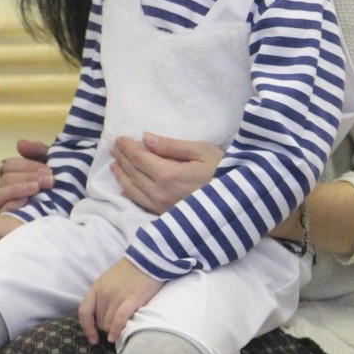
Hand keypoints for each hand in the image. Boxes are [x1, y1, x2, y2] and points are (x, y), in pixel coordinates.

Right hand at [0, 139, 52, 212]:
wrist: (70, 210)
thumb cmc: (57, 185)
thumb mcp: (51, 164)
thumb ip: (37, 151)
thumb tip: (19, 143)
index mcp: (12, 174)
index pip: (9, 165)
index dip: (27, 165)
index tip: (48, 170)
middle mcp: (4, 189)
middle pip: (5, 178)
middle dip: (28, 177)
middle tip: (49, 180)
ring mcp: (3, 205)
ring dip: (19, 189)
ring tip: (37, 188)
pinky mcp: (7, 219)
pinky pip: (3, 211)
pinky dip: (14, 205)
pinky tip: (28, 202)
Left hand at [78, 258, 164, 344]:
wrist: (147, 260)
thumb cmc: (128, 272)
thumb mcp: (107, 281)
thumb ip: (102, 296)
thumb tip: (101, 316)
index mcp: (96, 288)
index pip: (84, 312)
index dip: (87, 328)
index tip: (93, 339)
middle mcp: (104, 293)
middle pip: (99, 321)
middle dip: (105, 328)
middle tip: (114, 329)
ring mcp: (117, 296)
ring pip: (108, 323)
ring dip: (112, 330)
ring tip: (119, 332)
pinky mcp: (131, 299)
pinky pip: (119, 319)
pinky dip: (116, 330)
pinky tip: (115, 337)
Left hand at [109, 132, 223, 213]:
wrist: (240, 201)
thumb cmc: (224, 171)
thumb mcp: (202, 151)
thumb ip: (171, 146)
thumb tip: (146, 138)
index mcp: (169, 175)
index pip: (139, 158)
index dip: (127, 147)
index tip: (120, 138)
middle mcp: (160, 193)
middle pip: (133, 173)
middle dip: (121, 158)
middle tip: (114, 147)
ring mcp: (162, 207)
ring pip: (132, 190)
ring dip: (121, 175)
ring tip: (114, 164)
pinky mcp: (166, 216)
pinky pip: (141, 204)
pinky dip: (129, 194)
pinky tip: (124, 188)